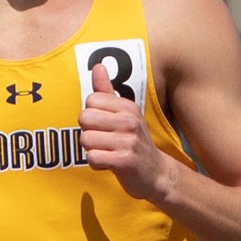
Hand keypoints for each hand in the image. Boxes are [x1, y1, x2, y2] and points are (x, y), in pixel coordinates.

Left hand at [79, 63, 168, 200]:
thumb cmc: (133, 142)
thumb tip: (98, 66)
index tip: (104, 126)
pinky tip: (108, 164)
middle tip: (103, 140)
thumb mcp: (124, 114)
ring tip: (107, 152)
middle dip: (88, 132)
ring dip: (91, 149)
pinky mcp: (125, 161)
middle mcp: (129, 121)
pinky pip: (92, 157)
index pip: (91, 100)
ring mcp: (128, 141)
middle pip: (84, 118)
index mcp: (127, 107)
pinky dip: (96, 163)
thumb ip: (107, 91)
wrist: (156, 174)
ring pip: (85, 139)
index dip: (91, 115)